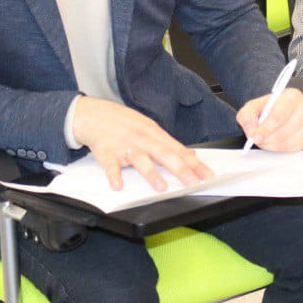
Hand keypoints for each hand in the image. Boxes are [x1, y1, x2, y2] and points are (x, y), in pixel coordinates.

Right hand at [71, 96, 213, 190]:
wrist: (95, 114)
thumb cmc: (125, 123)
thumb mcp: (150, 128)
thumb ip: (169, 144)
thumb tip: (191, 155)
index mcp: (155, 134)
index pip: (179, 150)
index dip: (194, 164)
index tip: (207, 175)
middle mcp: (142, 139)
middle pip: (164, 154)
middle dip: (180, 169)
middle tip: (192, 183)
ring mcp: (125, 146)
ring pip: (140, 160)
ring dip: (151, 173)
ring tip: (161, 187)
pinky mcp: (106, 153)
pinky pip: (110, 165)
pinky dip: (114, 175)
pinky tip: (118, 185)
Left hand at [236, 87, 302, 151]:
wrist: (280, 111)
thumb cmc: (269, 108)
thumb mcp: (253, 107)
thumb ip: (247, 116)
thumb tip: (252, 129)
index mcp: (292, 96)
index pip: (280, 115)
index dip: (266, 128)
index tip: (255, 136)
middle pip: (285, 130)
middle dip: (268, 138)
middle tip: (257, 140)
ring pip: (289, 141)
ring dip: (272, 144)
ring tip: (264, 140)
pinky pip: (293, 148)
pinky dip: (280, 148)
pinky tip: (273, 142)